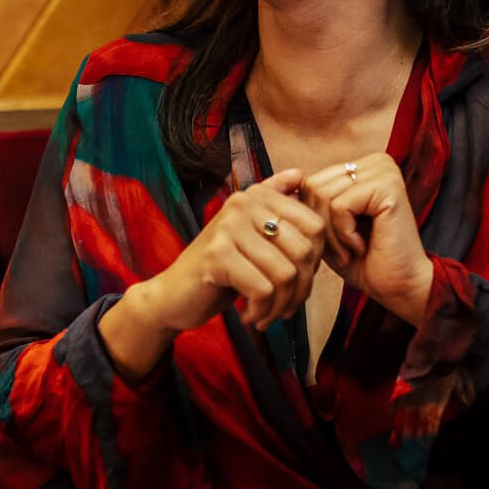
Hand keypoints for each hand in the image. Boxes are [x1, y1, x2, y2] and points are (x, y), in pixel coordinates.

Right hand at [142, 168, 330, 332]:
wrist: (173, 296)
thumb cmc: (222, 270)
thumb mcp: (253, 238)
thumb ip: (276, 206)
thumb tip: (299, 173)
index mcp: (256, 196)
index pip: (315, 226)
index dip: (316, 261)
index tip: (297, 282)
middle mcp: (242, 203)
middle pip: (304, 250)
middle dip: (301, 289)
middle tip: (284, 307)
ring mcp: (228, 227)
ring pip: (285, 274)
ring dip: (281, 305)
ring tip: (267, 314)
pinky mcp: (217, 255)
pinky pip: (263, 289)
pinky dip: (262, 311)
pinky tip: (250, 316)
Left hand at [302, 155, 432, 325]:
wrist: (398, 286)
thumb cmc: (363, 260)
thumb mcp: (328, 227)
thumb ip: (309, 204)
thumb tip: (277, 188)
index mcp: (364, 167)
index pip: (311, 181)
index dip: (312, 219)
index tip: (334, 243)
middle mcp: (376, 162)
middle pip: (314, 186)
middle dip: (320, 226)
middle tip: (342, 250)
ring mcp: (384, 171)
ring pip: (323, 195)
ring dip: (331, 233)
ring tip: (351, 249)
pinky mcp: (388, 186)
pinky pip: (340, 205)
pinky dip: (343, 234)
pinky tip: (362, 246)